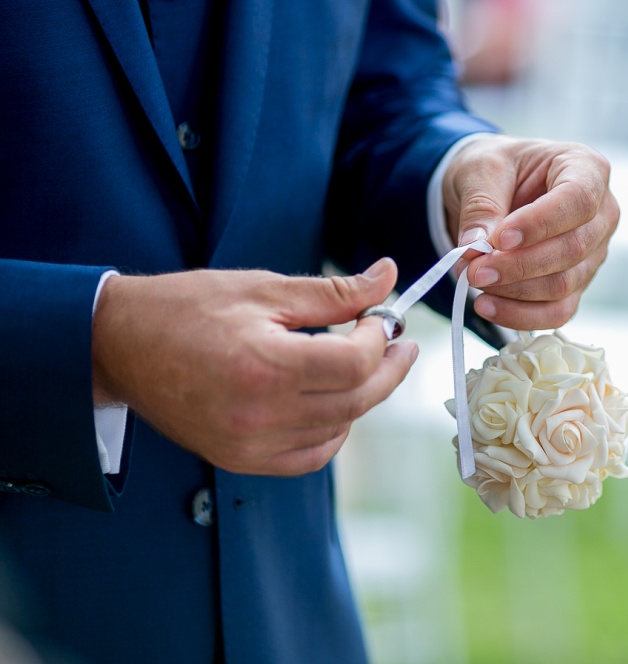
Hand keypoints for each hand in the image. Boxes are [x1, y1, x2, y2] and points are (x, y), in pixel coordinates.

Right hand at [91, 259, 415, 475]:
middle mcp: (260, 415)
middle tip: (402, 345)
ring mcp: (248, 445)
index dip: (381, 338)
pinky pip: (308, 457)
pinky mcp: (239, 460)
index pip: (355, 363)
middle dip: (388, 371)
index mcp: (266, 366)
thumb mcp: (264, 288)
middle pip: (356, 401)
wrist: (118, 344)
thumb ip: (333, 291)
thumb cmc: (188, 307)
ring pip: (338, 429)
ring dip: (362, 397)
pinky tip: (335, 403)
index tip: (384, 317)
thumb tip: (388, 275)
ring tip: (363, 364)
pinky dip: (332, 432)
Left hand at [443, 136, 618, 329]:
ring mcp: (594, 251)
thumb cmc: (497, 169)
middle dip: (519, 265)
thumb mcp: (481, 170)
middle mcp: (601, 212)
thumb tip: (475, 248)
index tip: (499, 239)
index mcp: (586, 168)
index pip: (578, 200)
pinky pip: (558, 311)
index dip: (540, 224)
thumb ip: (481, 206)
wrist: (493, 188)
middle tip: (474, 269)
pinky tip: (487, 306)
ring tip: (474, 281)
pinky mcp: (578, 282)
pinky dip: (521, 315)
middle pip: (572, 248)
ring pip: (564, 284)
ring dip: (515, 291)